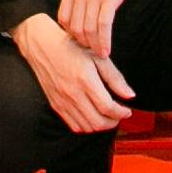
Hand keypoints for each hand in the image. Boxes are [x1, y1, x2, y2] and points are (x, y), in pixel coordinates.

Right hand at [14, 15, 132, 132]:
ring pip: (86, 127)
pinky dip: (86, 126)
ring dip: (100, 125)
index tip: (127, 110)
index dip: (121, 113)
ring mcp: (63, 101)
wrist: (42, 45)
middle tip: (119, 115)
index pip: (107, 107)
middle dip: (113, 122)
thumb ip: (115, 77)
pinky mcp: (56, 105)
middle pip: (98, 122)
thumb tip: (130, 95)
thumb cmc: (69, 46)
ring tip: (107, 116)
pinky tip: (92, 116)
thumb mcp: (97, 57)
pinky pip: (73, 125)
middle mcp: (73, 94)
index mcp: (85, 80)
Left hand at [57, 0, 149, 53]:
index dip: (71, 33)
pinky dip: (104, 41)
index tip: (81, 41)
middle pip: (74, 27)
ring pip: (88, 29)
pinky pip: (103, 25)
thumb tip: (80, 11)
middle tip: (92, 52)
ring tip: (100, 55)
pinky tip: (107, 50)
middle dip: (83, 43)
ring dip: (94, 46)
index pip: (63, 17)